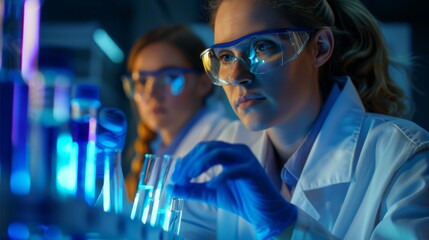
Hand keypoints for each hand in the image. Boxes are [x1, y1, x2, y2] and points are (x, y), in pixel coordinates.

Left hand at [170, 141, 296, 238]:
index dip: (186, 161)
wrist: (265, 213)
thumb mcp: (211, 194)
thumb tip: (170, 187)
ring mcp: (245, 159)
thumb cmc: (241, 200)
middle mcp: (236, 151)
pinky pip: (233, 170)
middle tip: (179, 179)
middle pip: (207, 148)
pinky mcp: (252, 171)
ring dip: (199, 165)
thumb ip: (192, 189)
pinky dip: (220, 177)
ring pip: (217, 153)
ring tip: (190, 179)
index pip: (201, 149)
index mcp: (227, 153)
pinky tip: (211, 186)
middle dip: (190, 163)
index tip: (175, 177)